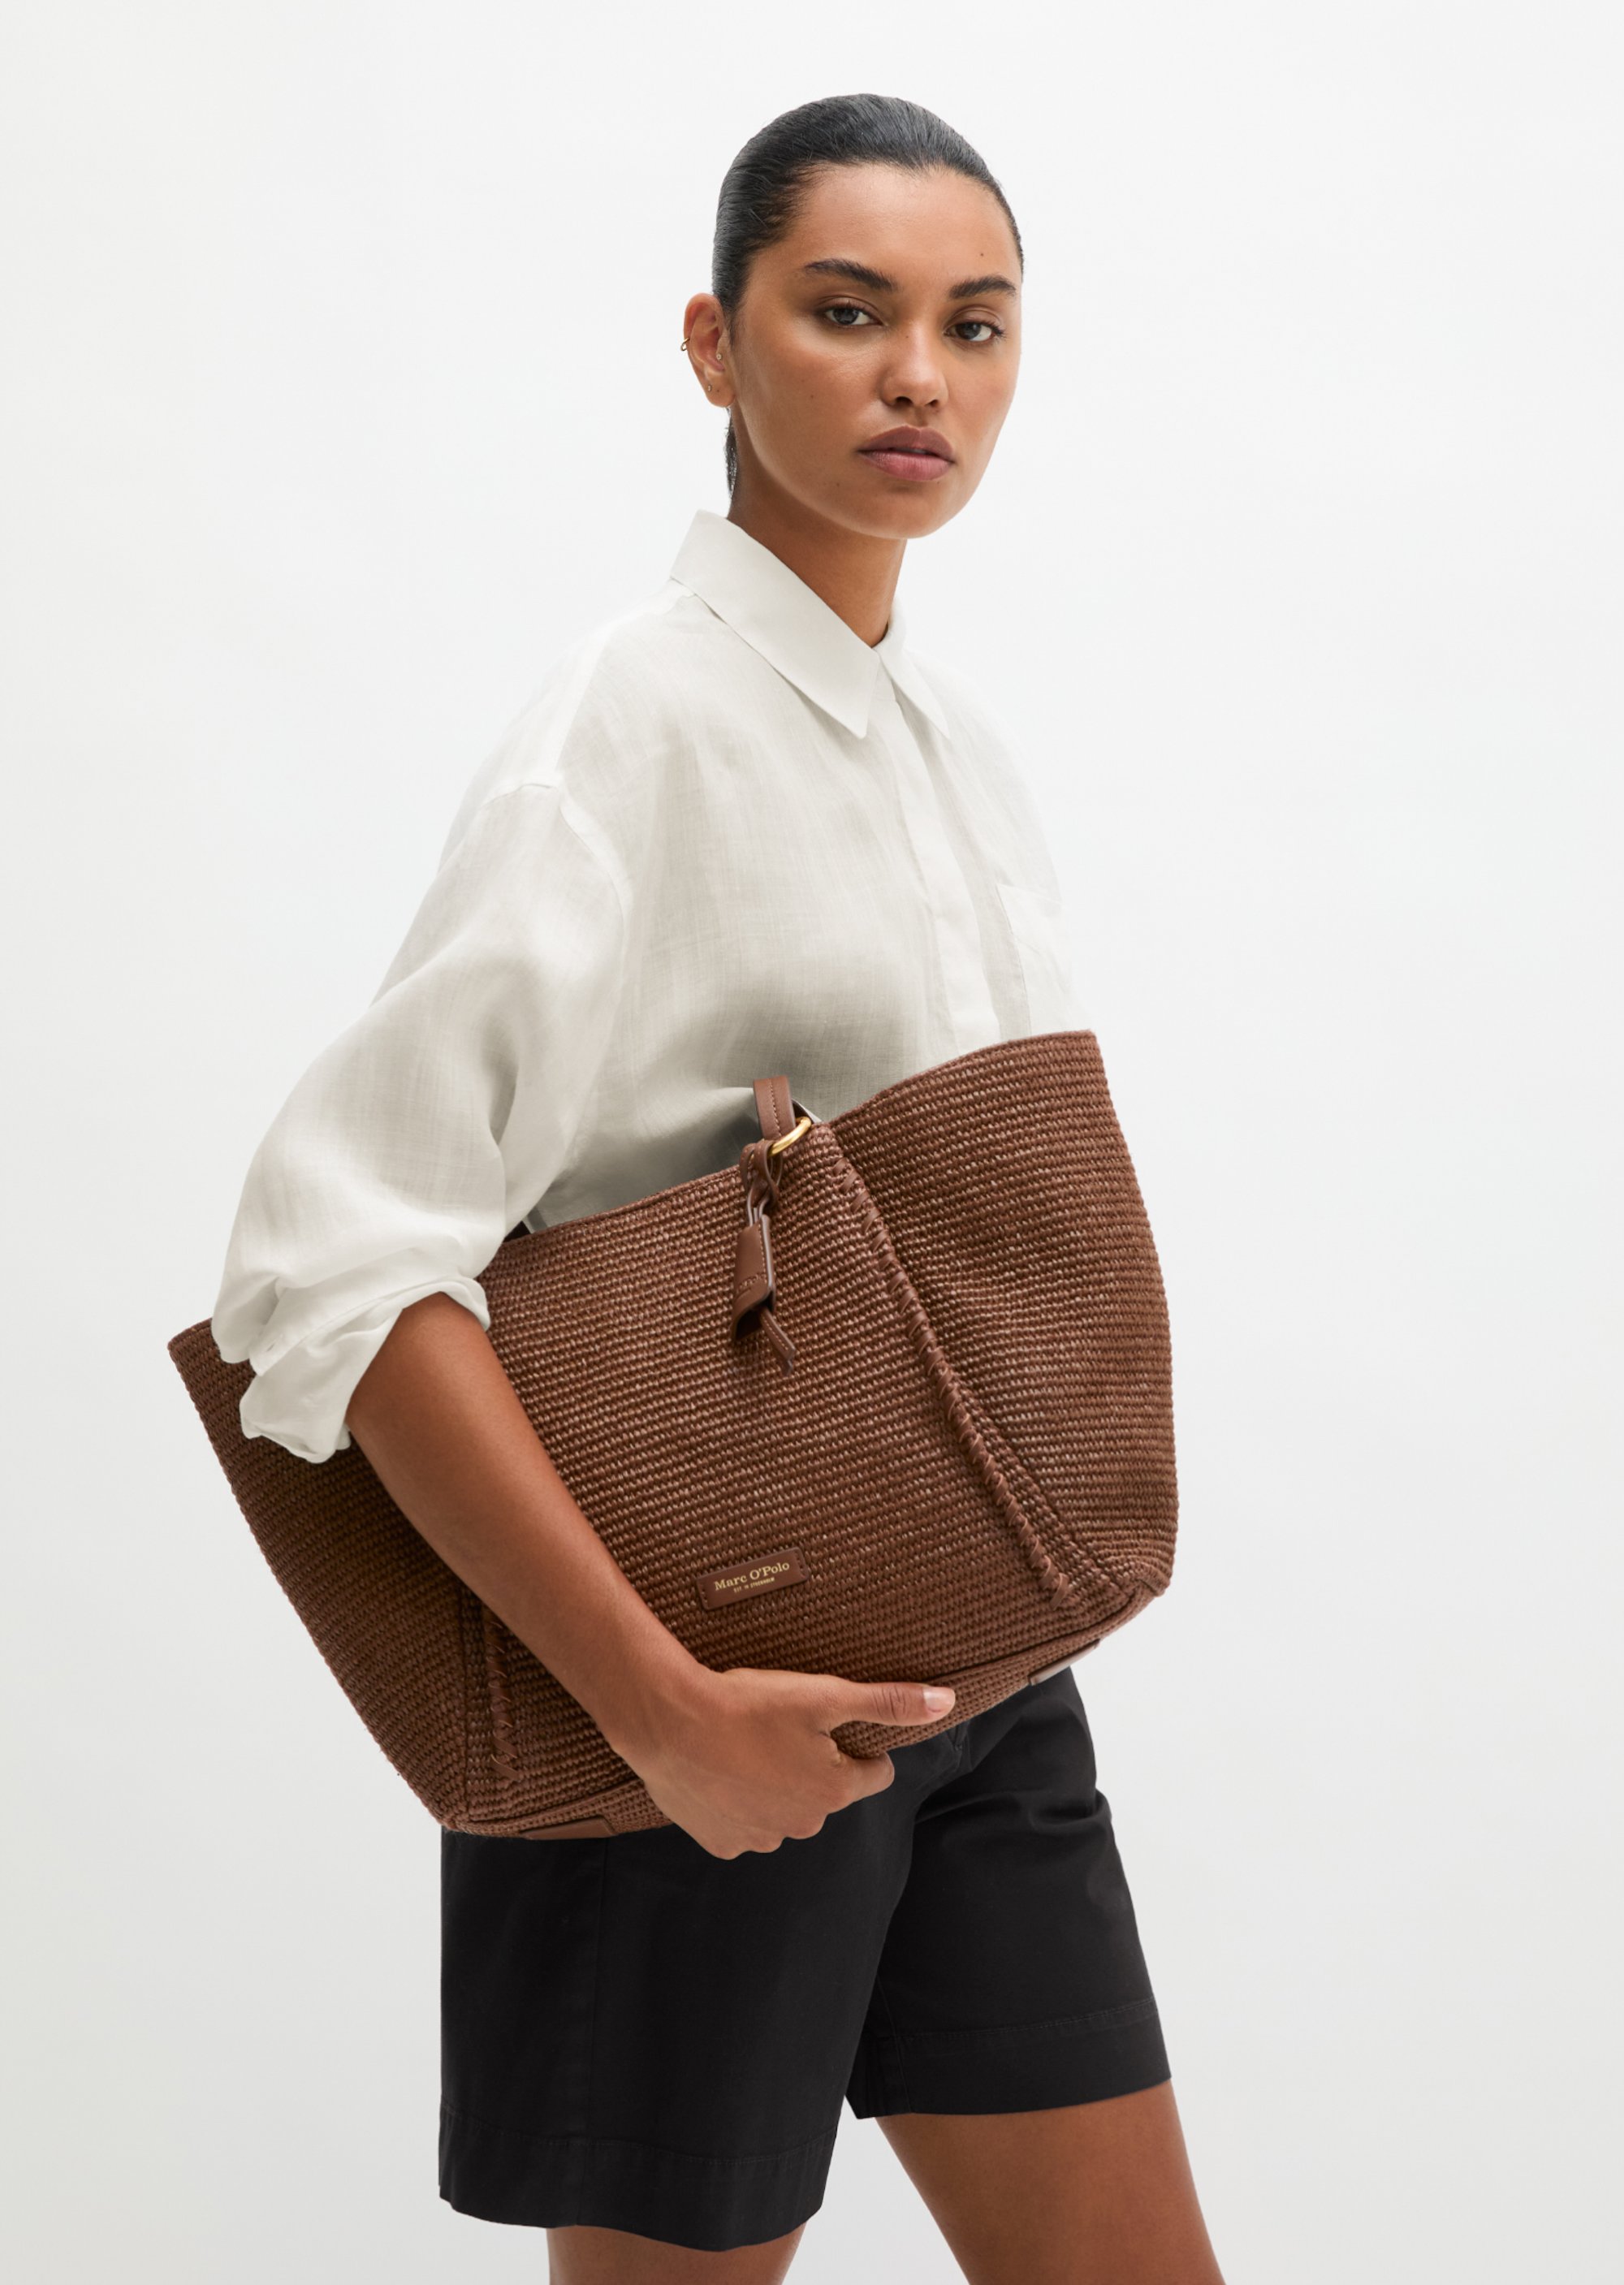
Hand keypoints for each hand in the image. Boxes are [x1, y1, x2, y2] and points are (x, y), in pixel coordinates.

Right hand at [609, 1664, 956, 1858]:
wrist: (668, 1721)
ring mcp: (760, 1838)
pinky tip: (722, 1771)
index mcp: (834, 1790)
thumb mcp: (825, 1694)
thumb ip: (889, 1701)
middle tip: (779, 1727)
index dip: (855, 1744)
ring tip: (745, 1746)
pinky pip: (743, 1824)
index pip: (874, 1773)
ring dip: (774, 1784)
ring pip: (784, 1809)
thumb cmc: (747, 1704)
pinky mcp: (722, 1842)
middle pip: (826, 1793)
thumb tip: (946, 1701)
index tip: (823, 1723)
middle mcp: (804, 1825)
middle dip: (812, 1765)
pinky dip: (738, 1802)